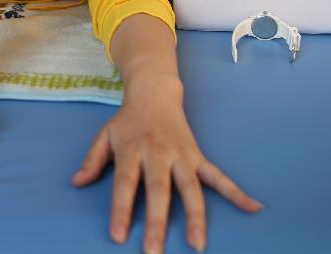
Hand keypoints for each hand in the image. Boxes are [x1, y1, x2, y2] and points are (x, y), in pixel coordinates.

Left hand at [72, 90, 261, 253]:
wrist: (155, 92)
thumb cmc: (128, 120)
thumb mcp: (104, 135)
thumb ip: (93, 160)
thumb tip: (77, 182)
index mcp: (132, 150)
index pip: (126, 185)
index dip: (121, 211)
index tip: (119, 236)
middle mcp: (158, 154)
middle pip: (159, 191)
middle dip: (157, 223)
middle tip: (154, 251)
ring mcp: (181, 156)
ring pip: (190, 189)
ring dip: (195, 217)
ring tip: (197, 244)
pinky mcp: (198, 156)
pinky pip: (218, 176)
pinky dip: (236, 192)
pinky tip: (253, 207)